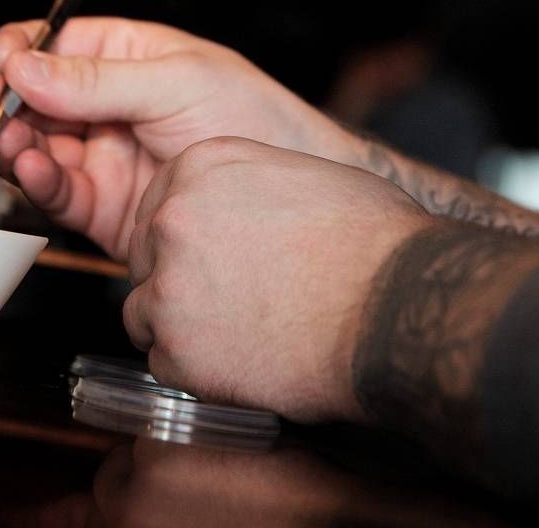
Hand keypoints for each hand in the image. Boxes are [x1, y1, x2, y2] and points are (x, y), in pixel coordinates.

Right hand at [0, 18, 354, 259]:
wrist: (295, 193)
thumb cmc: (258, 120)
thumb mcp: (178, 83)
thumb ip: (98, 81)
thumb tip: (25, 65)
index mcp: (125, 57)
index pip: (53, 45)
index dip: (20, 50)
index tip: (6, 62)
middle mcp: (105, 106)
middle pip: (30, 98)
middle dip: (4, 100)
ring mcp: (102, 157)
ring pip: (34, 146)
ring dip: (13, 143)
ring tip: (15, 143)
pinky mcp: (103, 208)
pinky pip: (57, 192)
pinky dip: (36, 181)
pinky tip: (34, 170)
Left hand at [122, 137, 430, 421]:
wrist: (394, 306)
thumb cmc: (372, 242)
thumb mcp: (307, 175)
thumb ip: (252, 186)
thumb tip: (246, 205)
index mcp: (201, 166)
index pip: (159, 206)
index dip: (185, 240)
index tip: (212, 260)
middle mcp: (173, 218)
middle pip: (145, 258)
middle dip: (178, 282)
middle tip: (231, 303)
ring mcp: (169, 284)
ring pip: (146, 313)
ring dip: (182, 329)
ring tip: (242, 335)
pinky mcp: (177, 348)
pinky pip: (165, 364)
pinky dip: (197, 373)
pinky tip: (246, 363)